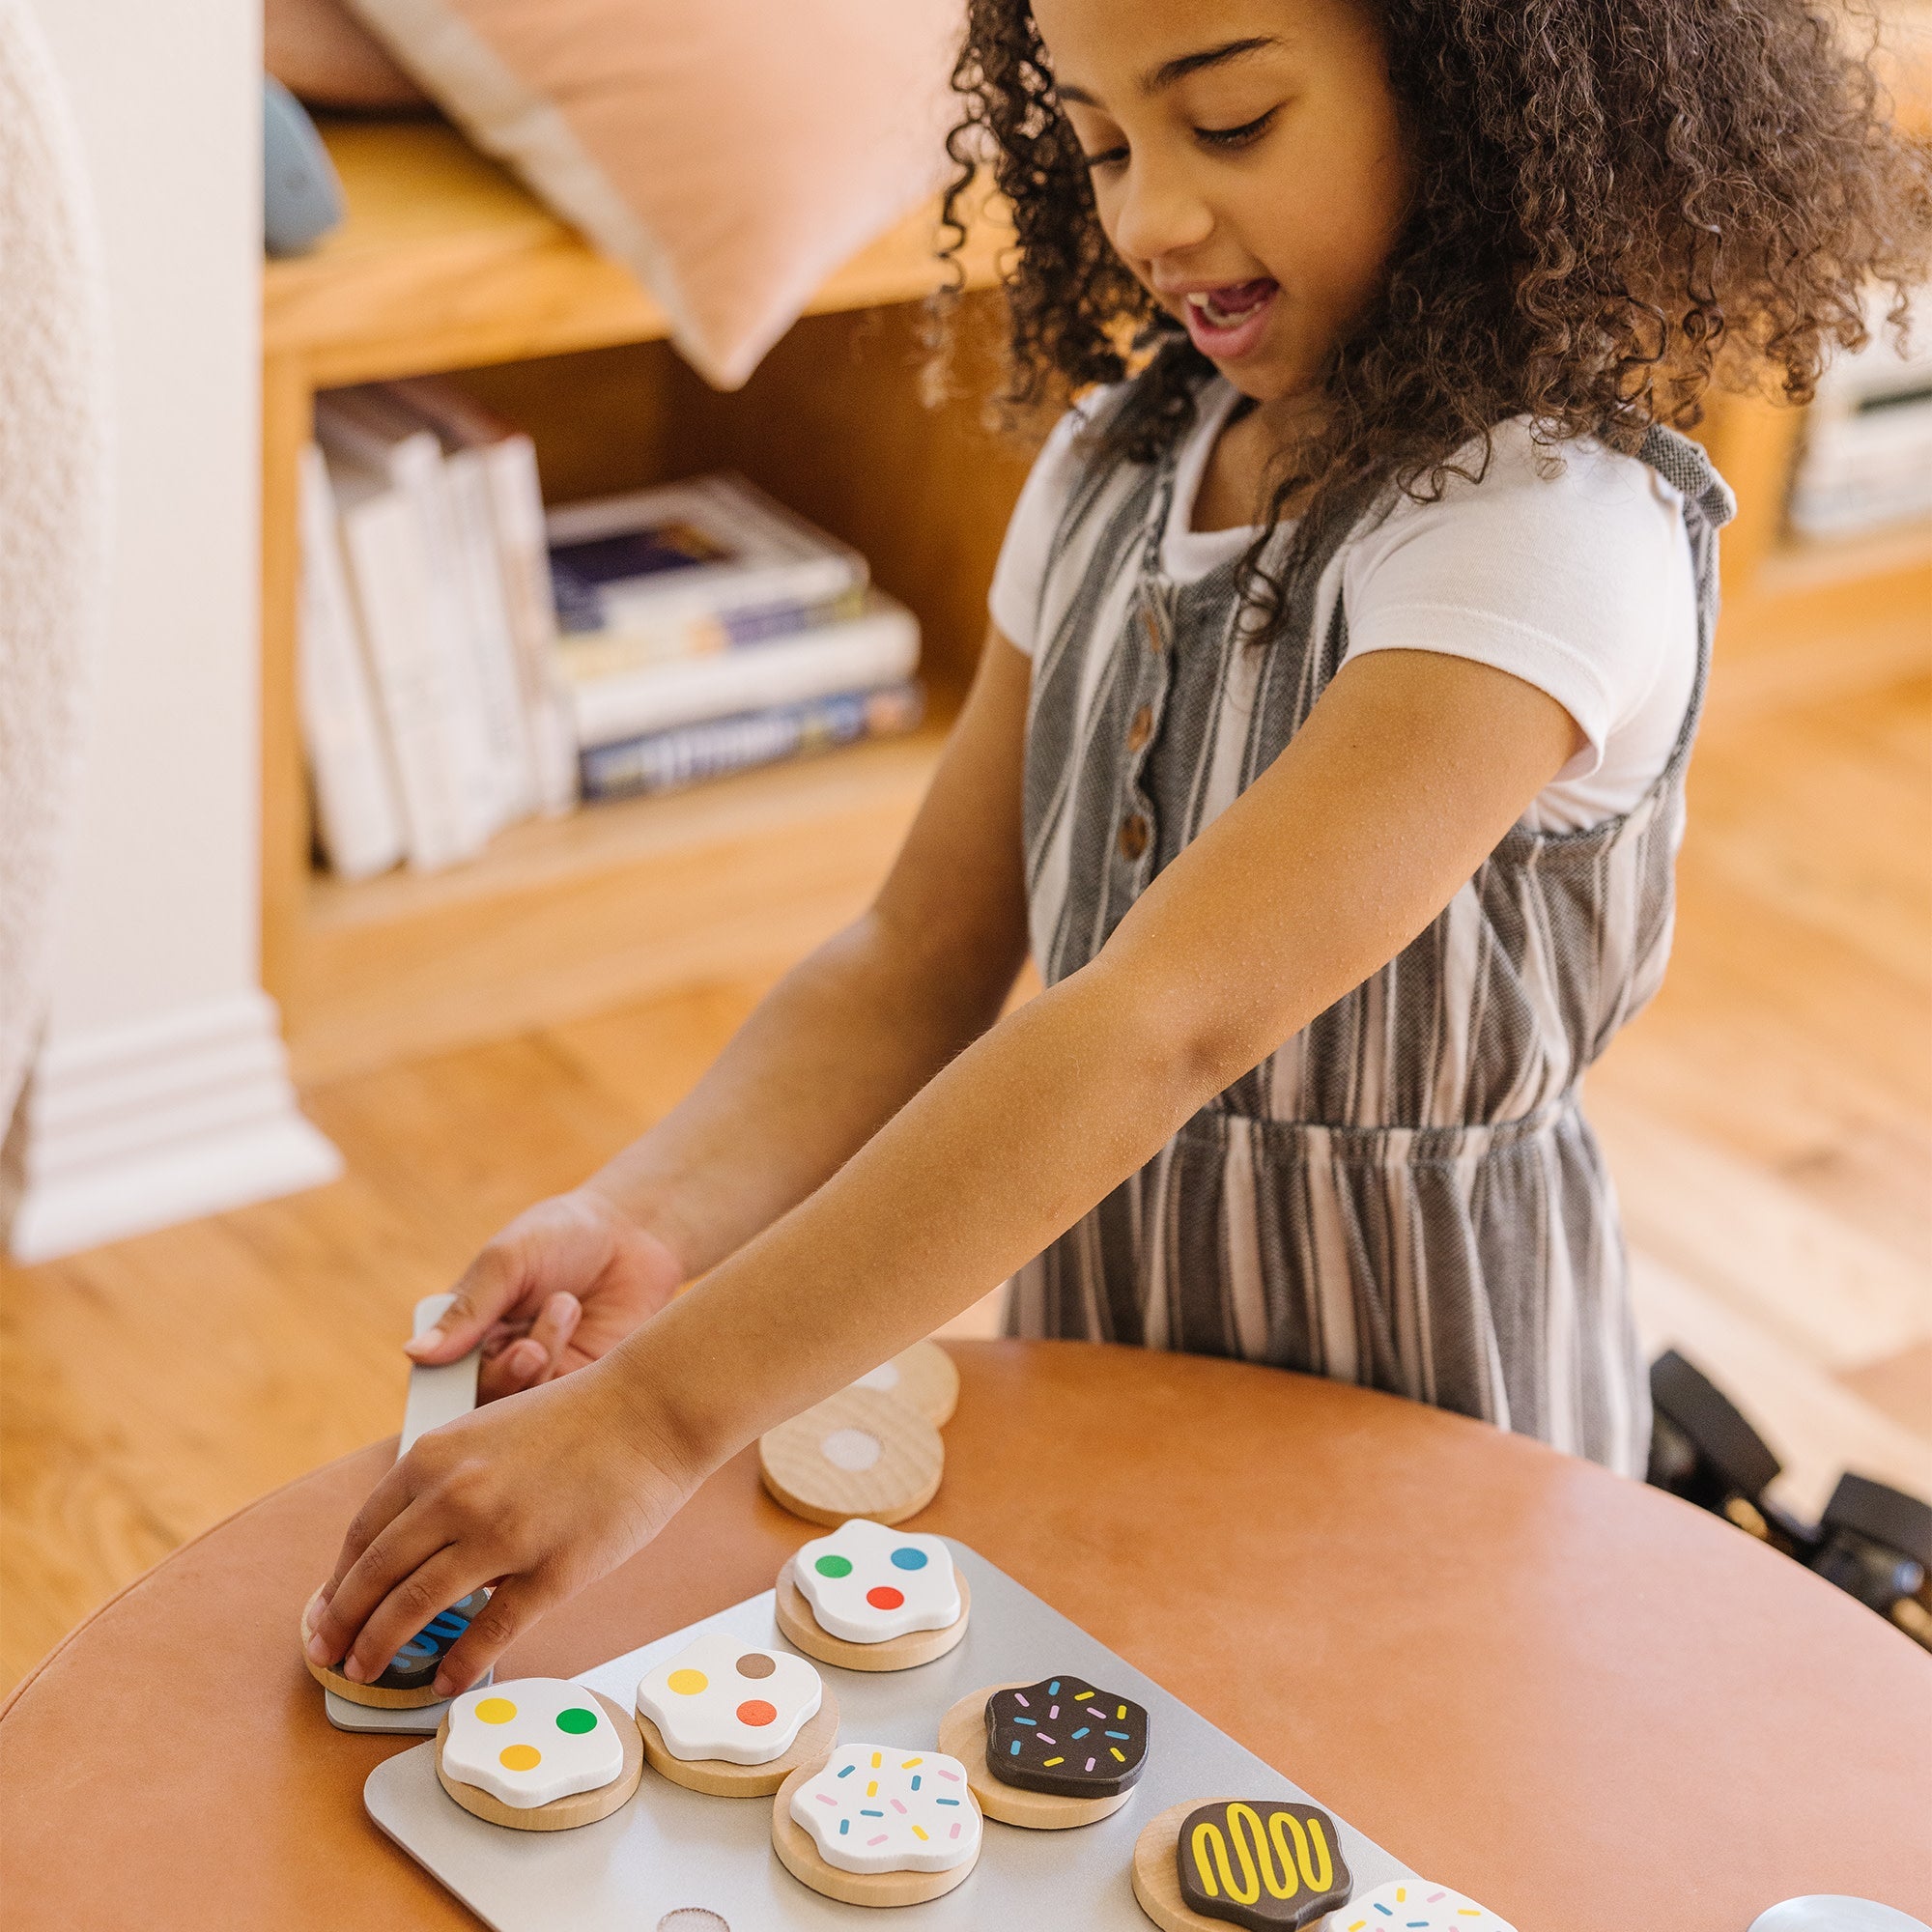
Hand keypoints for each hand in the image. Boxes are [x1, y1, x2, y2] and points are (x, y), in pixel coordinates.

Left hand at [303, 1355, 699, 1695]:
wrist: (651, 1408)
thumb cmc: (579, 1417)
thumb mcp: (488, 1430)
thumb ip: (446, 1481)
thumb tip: (413, 1546)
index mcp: (434, 1456)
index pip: (363, 1533)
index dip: (339, 1581)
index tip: (328, 1609)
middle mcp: (456, 1496)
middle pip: (376, 1577)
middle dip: (343, 1625)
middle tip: (329, 1655)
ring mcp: (503, 1536)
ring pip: (415, 1608)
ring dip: (381, 1648)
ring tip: (369, 1672)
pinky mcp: (552, 1571)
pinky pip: (489, 1632)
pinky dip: (458, 1665)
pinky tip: (444, 1683)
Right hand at [405, 1186, 685, 1401]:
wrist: (632, 1232)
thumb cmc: (561, 1234)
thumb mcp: (507, 1261)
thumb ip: (467, 1310)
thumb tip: (413, 1354)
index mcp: (468, 1334)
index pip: (438, 1382)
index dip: (446, 1389)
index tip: (472, 1370)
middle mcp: (499, 1362)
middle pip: (480, 1404)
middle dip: (505, 1379)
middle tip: (529, 1349)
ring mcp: (542, 1377)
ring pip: (522, 1409)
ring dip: (542, 1361)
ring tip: (566, 1304)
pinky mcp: (584, 1386)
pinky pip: (565, 1406)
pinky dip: (570, 1376)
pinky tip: (579, 1323)